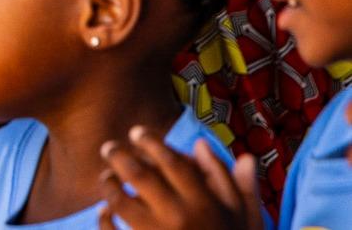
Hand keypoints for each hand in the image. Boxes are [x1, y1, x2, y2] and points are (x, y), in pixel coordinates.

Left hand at [98, 129, 263, 229]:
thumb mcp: (248, 224)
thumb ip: (237, 186)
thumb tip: (218, 148)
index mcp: (205, 206)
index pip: (171, 161)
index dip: (151, 141)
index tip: (137, 133)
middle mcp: (179, 219)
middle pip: (138, 174)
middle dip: (119, 155)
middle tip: (109, 148)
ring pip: (119, 202)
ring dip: (108, 185)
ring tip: (106, 179)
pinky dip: (103, 220)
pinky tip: (104, 213)